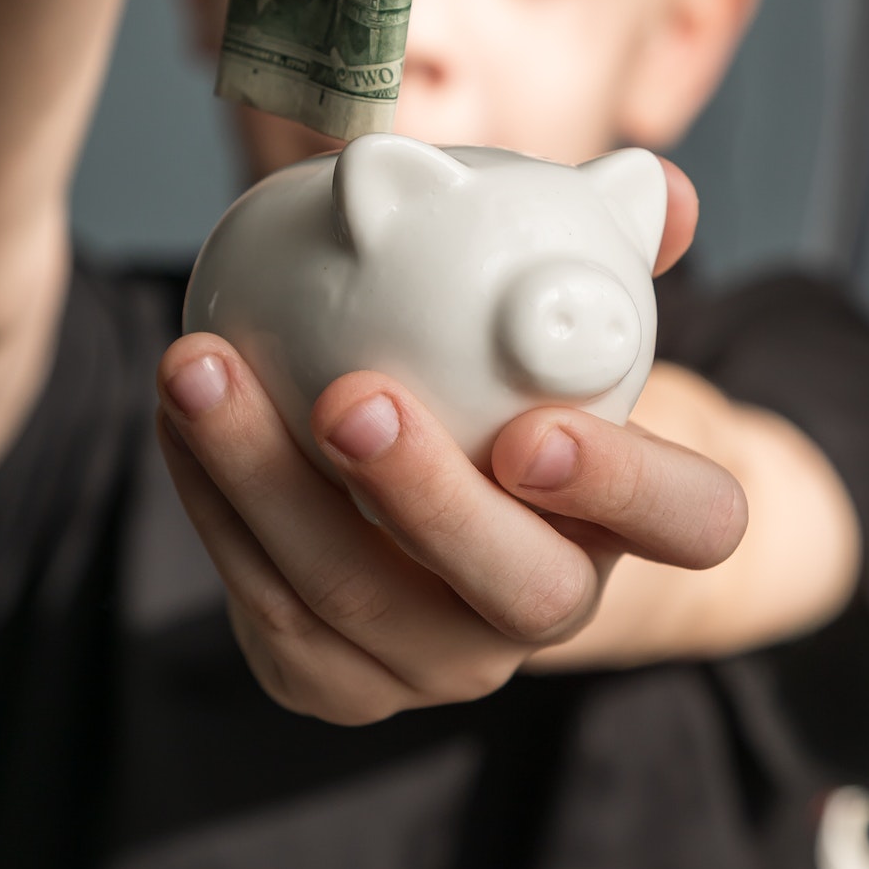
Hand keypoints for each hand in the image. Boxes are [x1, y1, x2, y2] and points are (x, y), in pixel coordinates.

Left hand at [157, 162, 746, 722]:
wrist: (421, 517)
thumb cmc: (501, 396)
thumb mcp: (557, 327)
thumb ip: (609, 252)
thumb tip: (661, 184)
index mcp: (629, 524)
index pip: (688, 521)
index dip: (623, 486)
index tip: (532, 429)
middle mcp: (547, 611)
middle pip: (516, 589)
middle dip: (425, 498)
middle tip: (345, 398)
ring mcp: (442, 664)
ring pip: (354, 598)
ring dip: (262, 480)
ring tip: (200, 368)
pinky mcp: (340, 683)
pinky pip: (267, 605)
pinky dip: (213, 504)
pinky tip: (180, 415)